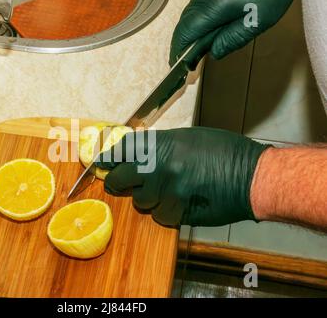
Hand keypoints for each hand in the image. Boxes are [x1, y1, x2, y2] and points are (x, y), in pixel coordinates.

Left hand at [95, 127, 269, 226]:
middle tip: (118, 182)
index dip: (109, 158)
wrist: (251, 176)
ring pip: (140, 202)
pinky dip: (165, 211)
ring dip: (148, 197)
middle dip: (117, 182)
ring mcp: (166, 193)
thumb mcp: (187, 138)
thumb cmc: (223, 151)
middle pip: (119, 179)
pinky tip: (181, 202)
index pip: (121, 151)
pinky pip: (159, 215)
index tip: (102, 163)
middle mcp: (157, 168)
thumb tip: (136, 154)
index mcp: (160, 145)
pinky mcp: (176, 213)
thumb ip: (158, 146)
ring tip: (167, 189)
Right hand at [169, 0, 293, 66]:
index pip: (184, 35)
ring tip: (200, 48)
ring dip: (191, 32)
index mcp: (211, 9)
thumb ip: (233, 39)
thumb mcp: (258, 21)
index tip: (181, 66)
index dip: (178, 52)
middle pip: (183, 25)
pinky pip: (198, 6)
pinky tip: (210, 28)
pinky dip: (198, 20)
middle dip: (183, 44)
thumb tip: (214, 52)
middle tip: (189, 61)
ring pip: (190, 15)